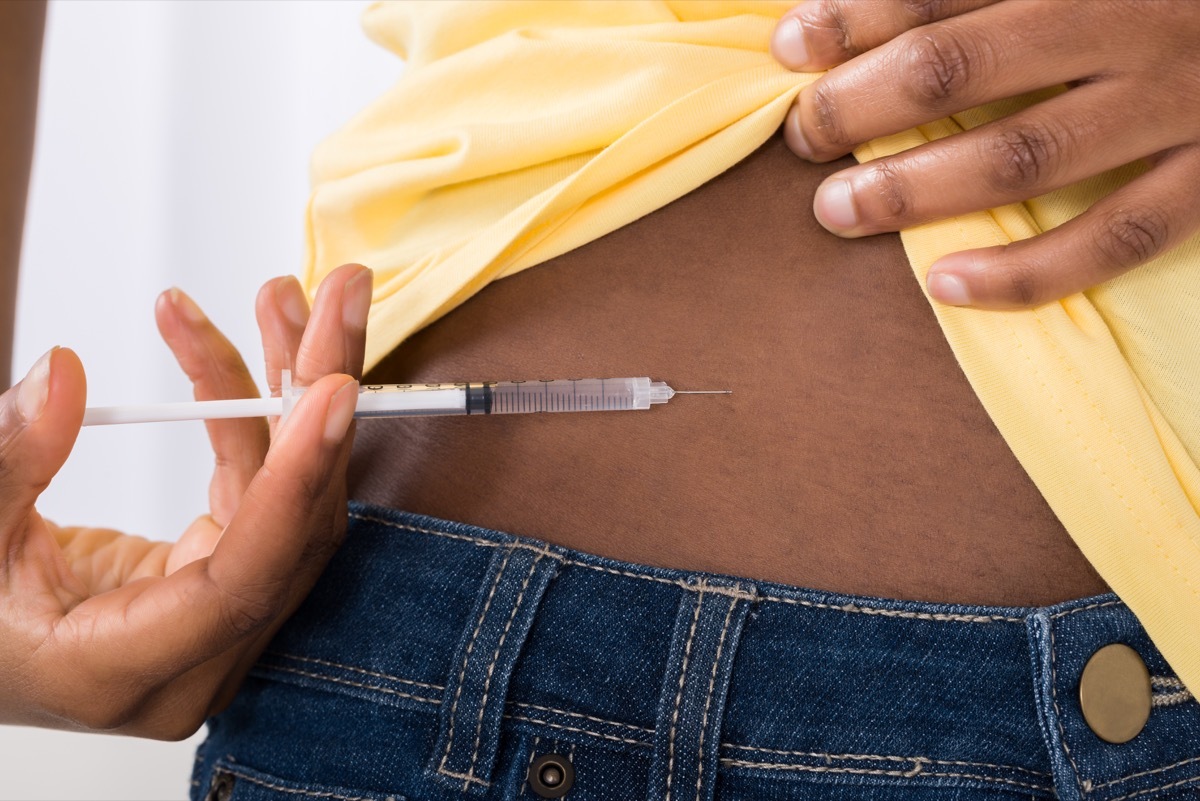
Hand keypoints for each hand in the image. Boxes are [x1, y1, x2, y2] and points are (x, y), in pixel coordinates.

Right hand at [0, 263, 371, 738]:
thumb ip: (8, 462)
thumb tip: (62, 375)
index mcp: (127, 670)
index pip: (246, 578)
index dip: (296, 482)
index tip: (333, 392)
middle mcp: (197, 654)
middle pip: (296, 520)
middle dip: (318, 394)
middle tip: (341, 296)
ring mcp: (219, 615)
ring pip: (288, 491)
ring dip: (285, 385)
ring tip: (280, 299)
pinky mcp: (221, 570)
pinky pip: (252, 482)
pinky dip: (240, 409)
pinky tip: (214, 345)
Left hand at [771, 0, 1199, 307]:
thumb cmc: (1158, 4)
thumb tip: (862, 12)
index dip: (855, 17)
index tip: (789, 48)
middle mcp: (1134, 19)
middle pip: (962, 64)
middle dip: (860, 104)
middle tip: (801, 137)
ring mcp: (1179, 100)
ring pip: (1023, 153)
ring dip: (915, 189)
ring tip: (836, 212)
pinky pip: (1115, 236)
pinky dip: (1028, 269)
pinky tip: (946, 284)